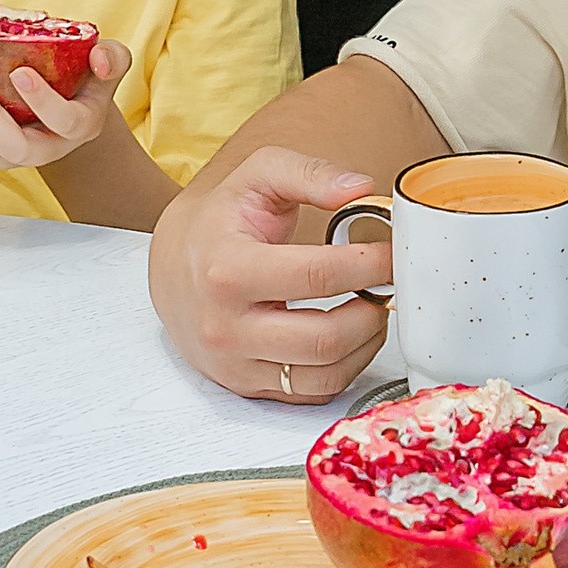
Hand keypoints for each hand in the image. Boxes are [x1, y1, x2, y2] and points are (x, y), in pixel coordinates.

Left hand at [0, 35, 132, 172]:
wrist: (63, 98)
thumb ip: (112, 58)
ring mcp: (6, 150)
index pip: (64, 121)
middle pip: (14, 149)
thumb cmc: (84, 77)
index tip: (22, 72)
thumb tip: (100, 56)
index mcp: (76, 127)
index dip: (43, 102)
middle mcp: (41, 147)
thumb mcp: (107, 65)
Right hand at [148, 146, 395, 405]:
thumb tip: (360, 189)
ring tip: (370, 308)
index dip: (370, 264)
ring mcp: (235, 363)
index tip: (393, 253)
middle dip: (373, 311)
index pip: (318, 276)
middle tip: (386, 287)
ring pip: (325, 374)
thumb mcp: (258, 176)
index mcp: (228, 269)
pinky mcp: (246, 386)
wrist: (174, 267)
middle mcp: (226, 326)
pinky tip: (349, 335)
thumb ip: (310, 174)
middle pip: (327, 338)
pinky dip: (345, 367)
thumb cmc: (221, 221)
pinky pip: (312, 392)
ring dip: (365, 343)